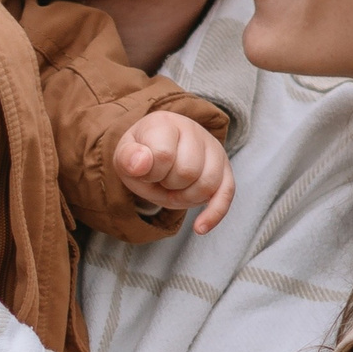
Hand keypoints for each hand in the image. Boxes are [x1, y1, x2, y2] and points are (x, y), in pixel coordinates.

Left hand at [116, 112, 235, 232]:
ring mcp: (213, 150)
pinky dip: (214, 214)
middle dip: (169, 185)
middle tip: (159, 179)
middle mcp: (194, 130)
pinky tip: (199, 228)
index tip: (144, 171)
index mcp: (166, 123)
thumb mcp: (125, 155)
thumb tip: (141, 164)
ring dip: (185, 198)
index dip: (151, 174)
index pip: (164, 155)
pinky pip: (227, 194)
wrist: (156, 149)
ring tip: (173, 189)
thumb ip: (128, 158)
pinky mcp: (225, 171)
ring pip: (207, 184)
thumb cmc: (142, 155)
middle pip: (188, 171)